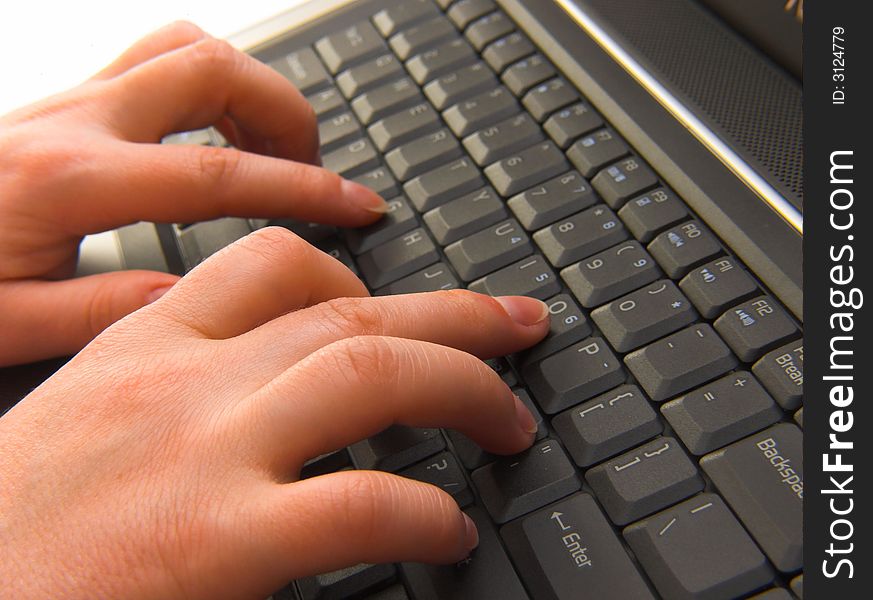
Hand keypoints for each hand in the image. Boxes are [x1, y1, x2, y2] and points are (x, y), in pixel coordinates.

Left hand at [0, 22, 386, 365]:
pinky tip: (212, 136)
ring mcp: (65, 100)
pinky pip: (152, 60)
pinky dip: (206, 84)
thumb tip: (204, 302)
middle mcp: (73, 121)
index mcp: (70, 182)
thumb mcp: (8, 324)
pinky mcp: (61, 101)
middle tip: (317, 164)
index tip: (356, 202)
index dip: (304, 188)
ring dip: (247, 86)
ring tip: (273, 144)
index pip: (219, 173)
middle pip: (212, 69)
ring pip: (183, 46)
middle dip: (287, 110)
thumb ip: (111, 313)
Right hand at [0, 227, 548, 598]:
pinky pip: (359, 504)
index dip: (356, 274)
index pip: (270, 265)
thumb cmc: (13, 528)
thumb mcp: (88, 423)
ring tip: (510, 419)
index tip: (400, 301)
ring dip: (463, 387)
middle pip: (350, 309)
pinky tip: (450, 529)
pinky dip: (424, 510)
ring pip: (369, 373)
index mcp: (146, 349)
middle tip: (516, 326)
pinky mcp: (216, 545)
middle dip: (454, 314)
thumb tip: (273, 395)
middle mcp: (183, 385)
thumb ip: (177, 390)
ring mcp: (203, 456)